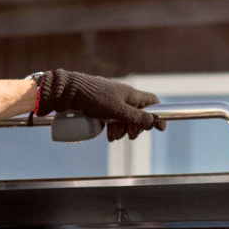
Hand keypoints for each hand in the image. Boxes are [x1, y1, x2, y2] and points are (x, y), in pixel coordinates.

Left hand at [35, 69, 165, 140]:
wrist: (68, 91)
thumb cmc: (93, 98)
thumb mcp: (117, 111)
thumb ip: (135, 117)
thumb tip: (153, 122)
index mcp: (130, 94)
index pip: (151, 102)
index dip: (157, 115)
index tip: (160, 128)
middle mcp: (122, 95)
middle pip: (137, 113)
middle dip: (135, 127)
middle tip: (130, 137)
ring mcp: (110, 100)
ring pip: (122, 118)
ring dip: (121, 130)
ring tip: (112, 137)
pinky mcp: (98, 105)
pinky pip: (110, 118)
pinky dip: (110, 127)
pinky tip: (105, 134)